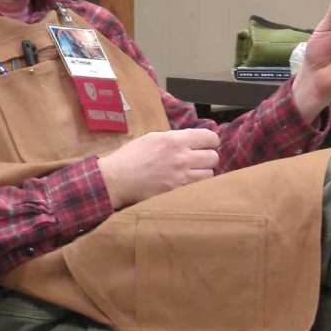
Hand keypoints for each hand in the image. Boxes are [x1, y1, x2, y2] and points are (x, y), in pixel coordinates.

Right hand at [97, 128, 220, 208]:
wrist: (117, 179)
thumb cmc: (130, 157)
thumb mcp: (152, 138)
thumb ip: (173, 139)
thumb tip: (191, 141)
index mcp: (174, 140)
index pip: (209, 137)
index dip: (211, 141)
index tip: (207, 144)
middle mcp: (182, 157)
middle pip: (213, 157)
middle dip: (207, 157)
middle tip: (199, 160)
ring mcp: (181, 177)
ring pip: (209, 174)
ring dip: (203, 173)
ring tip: (192, 173)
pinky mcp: (178, 193)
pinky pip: (199, 189)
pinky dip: (196, 186)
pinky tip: (187, 184)